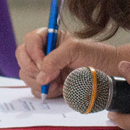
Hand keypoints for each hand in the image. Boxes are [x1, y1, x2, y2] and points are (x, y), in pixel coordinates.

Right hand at [15, 29, 129, 98]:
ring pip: (26, 76)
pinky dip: (45, 92)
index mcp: (49, 38)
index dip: (33, 53)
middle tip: (49, 76)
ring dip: (40, 83)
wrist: (106, 71)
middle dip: (33, 70)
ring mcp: (44, 68)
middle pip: (23, 59)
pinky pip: (35, 89)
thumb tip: (41, 75)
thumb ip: (56, 59)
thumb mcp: (76, 50)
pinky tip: (60, 88)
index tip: (42, 64)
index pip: (30, 40)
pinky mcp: (47, 83)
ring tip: (59, 82)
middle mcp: (44, 52)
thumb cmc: (94, 54)